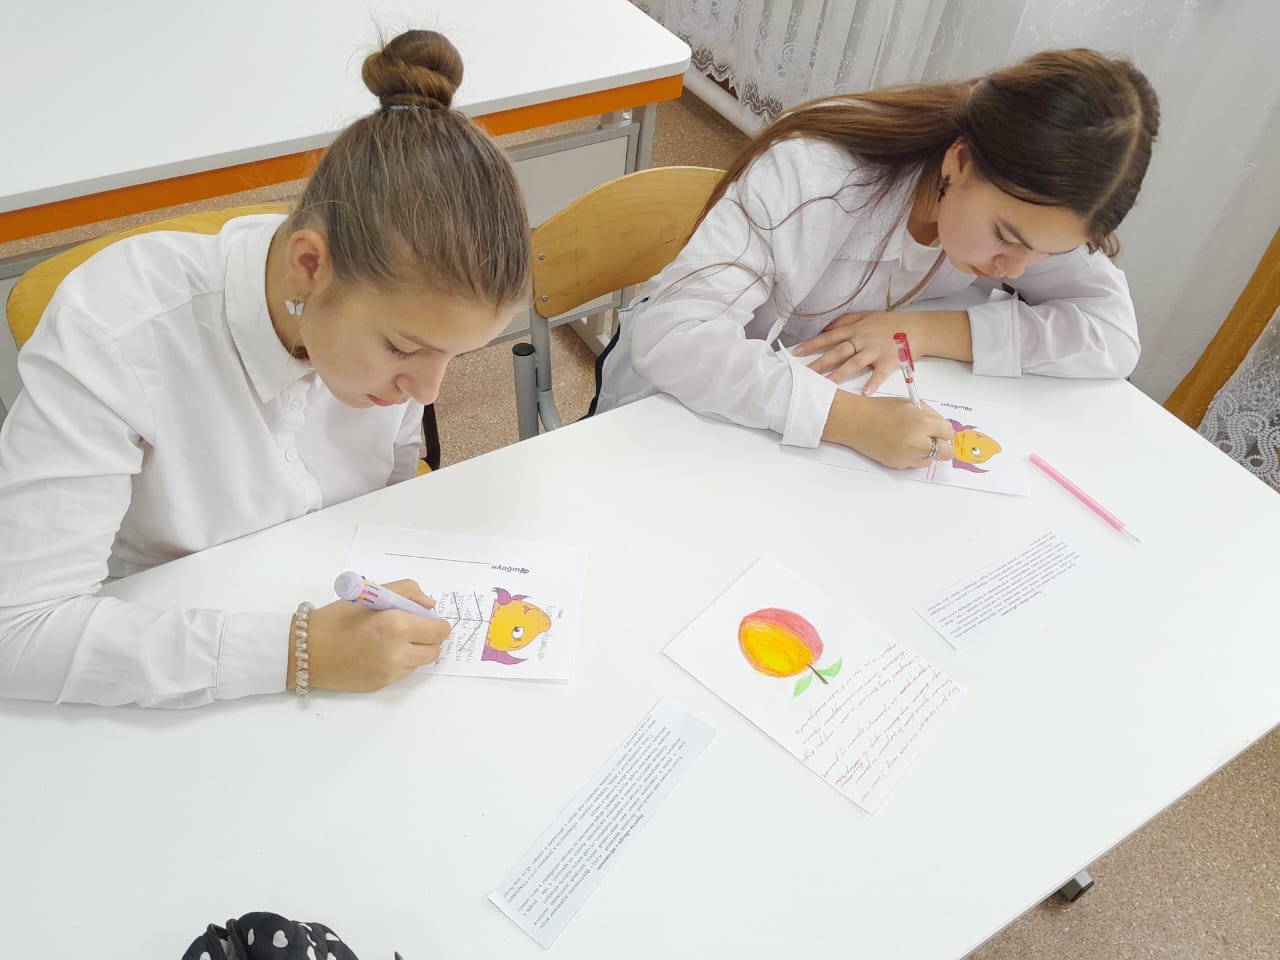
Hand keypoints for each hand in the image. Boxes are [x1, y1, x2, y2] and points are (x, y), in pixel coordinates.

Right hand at [288, 579, 450, 692]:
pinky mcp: (382, 684)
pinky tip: (379, 652)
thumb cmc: (335, 619)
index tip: (425, 617)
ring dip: (415, 650)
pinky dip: (400, 661)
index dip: (436, 622)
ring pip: (421, 662)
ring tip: (391, 639)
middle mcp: (398, 653)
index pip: (439, 630)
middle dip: (428, 637)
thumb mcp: (371, 594)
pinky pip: (404, 672)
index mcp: (396, 626)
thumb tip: (429, 605)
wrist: (305, 651)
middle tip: (410, 627)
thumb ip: (406, 592)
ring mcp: (390, 672)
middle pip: (435, 649)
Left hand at [794, 310, 909, 393]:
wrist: (918, 328)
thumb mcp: (866, 316)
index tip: (798, 351)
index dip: (812, 344)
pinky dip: (872, 384)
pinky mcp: (889, 362)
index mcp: (856, 330)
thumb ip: (846, 321)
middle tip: (806, 372)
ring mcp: (875, 352)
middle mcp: (863, 340)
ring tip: (827, 383)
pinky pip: (879, 375)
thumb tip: (827, 328)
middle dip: (820, 362)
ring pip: (854, 363)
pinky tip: (864, 393)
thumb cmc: (892, 323)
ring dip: (840, 374)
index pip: (830, 337)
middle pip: (838, 352)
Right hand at [823, 391, 954, 469]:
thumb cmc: (881, 410)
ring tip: (913, 441)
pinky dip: (912, 456)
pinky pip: (914, 463)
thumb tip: (942, 428)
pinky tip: (901, 445)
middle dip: (942, 445)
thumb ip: (930, 416)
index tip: (937, 427)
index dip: (942, 429)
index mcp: (921, 423)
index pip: (948, 432)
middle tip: (933, 438)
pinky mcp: (898, 465)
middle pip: (946, 452)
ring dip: (926, 452)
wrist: (856, 421)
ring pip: (930, 460)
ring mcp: (907, 456)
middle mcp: (916, 442)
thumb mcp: (910, 404)